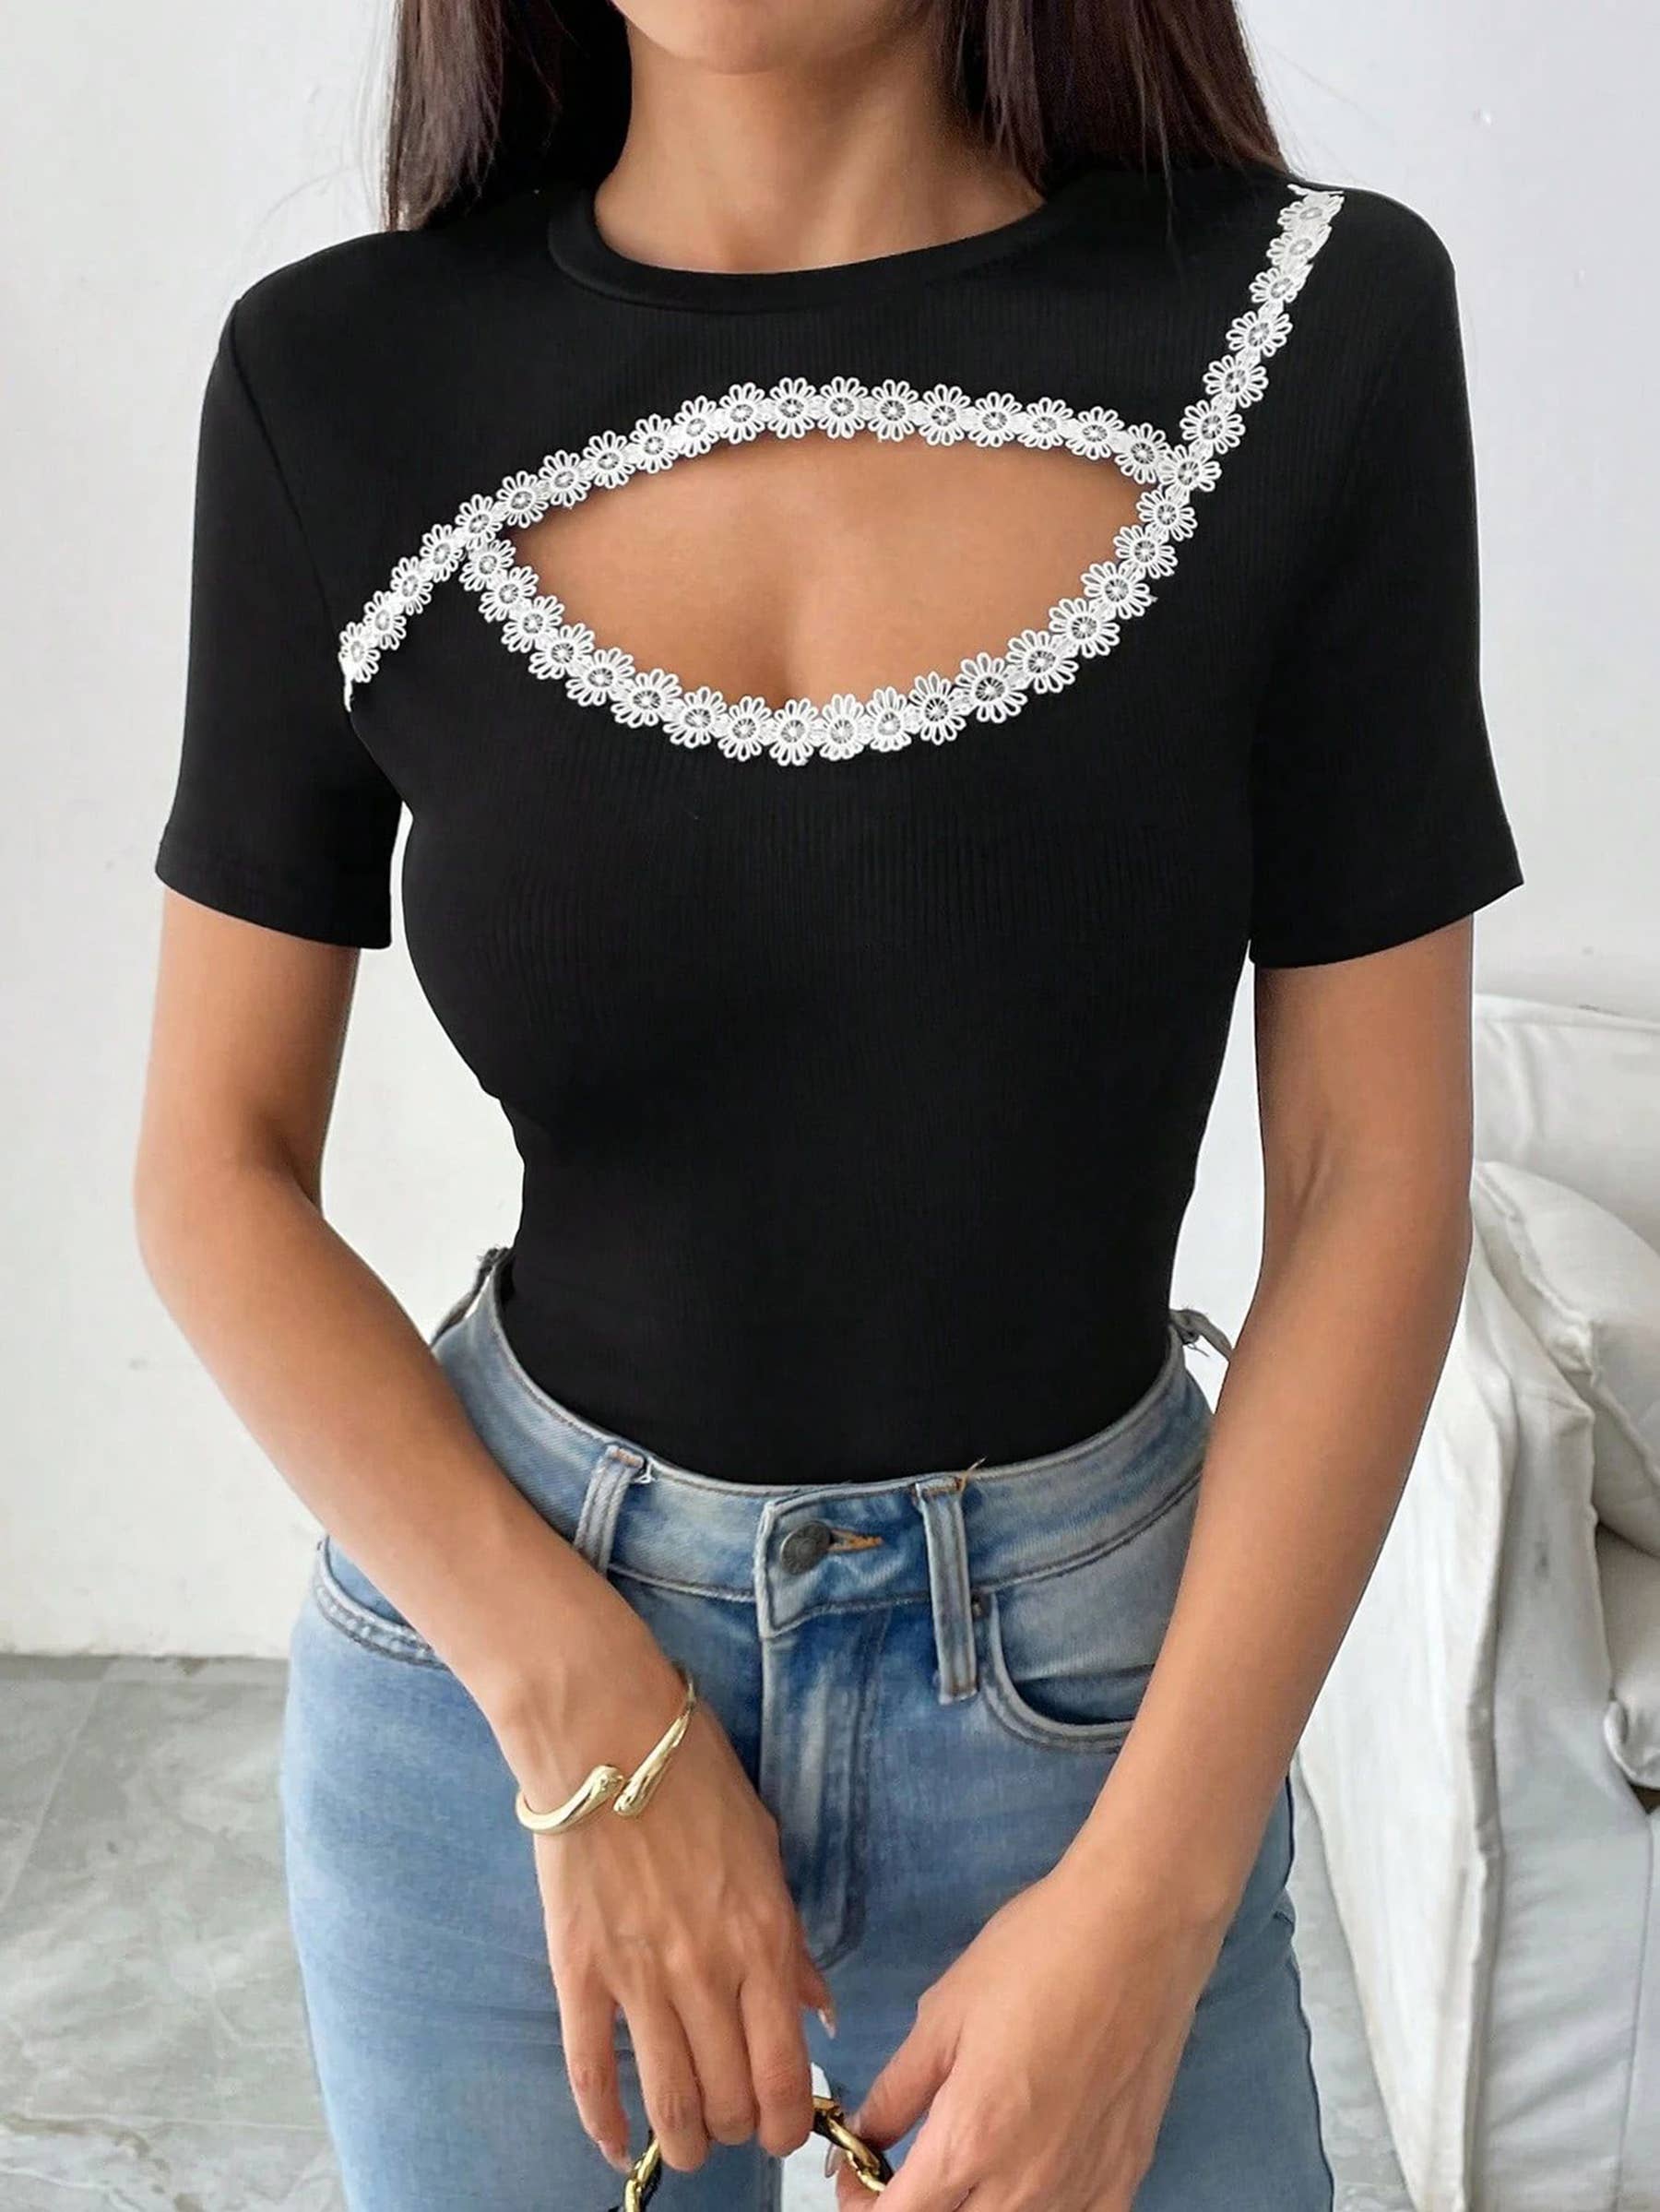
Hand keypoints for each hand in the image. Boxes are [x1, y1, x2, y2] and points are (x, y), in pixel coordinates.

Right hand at [504, 1626, 831, 2178]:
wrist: (606, 1735)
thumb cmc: (695, 1778)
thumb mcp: (765, 1849)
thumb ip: (791, 1938)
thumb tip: (816, 2009)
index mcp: (762, 1938)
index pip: (785, 2072)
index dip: (788, 2124)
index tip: (784, 2131)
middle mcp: (708, 1971)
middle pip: (728, 2100)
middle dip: (736, 2130)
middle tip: (733, 2123)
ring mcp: (640, 1977)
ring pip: (668, 2103)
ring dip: (683, 2142)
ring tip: (687, 2142)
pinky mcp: (580, 1971)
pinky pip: (590, 2073)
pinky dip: (604, 2125)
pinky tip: (618, 2146)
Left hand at [835, 1845, 1226, 2210]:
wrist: (1136, 1930)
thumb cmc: (1032, 1957)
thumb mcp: (943, 2015)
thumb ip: (898, 2091)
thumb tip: (863, 2136)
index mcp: (970, 2142)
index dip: (863, 2205)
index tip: (855, 2174)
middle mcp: (1025, 2186)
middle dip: (915, 2209)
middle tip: (904, 2167)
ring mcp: (1082, 2188)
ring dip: (976, 2209)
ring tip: (967, 2162)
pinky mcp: (1127, 2176)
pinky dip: (1042, 2207)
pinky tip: (1032, 2168)